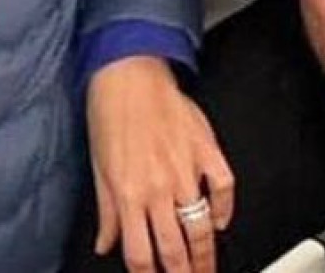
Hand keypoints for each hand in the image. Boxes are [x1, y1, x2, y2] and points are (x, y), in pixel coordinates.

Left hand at [88, 56, 234, 272]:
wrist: (128, 70)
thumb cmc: (110, 111)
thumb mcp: (99, 165)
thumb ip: (106, 212)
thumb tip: (104, 245)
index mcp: (128, 192)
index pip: (140, 254)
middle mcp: (158, 186)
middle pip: (174, 250)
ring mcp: (186, 169)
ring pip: (201, 228)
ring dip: (205, 255)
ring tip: (206, 267)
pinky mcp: (206, 149)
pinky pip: (224, 188)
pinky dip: (226, 209)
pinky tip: (221, 220)